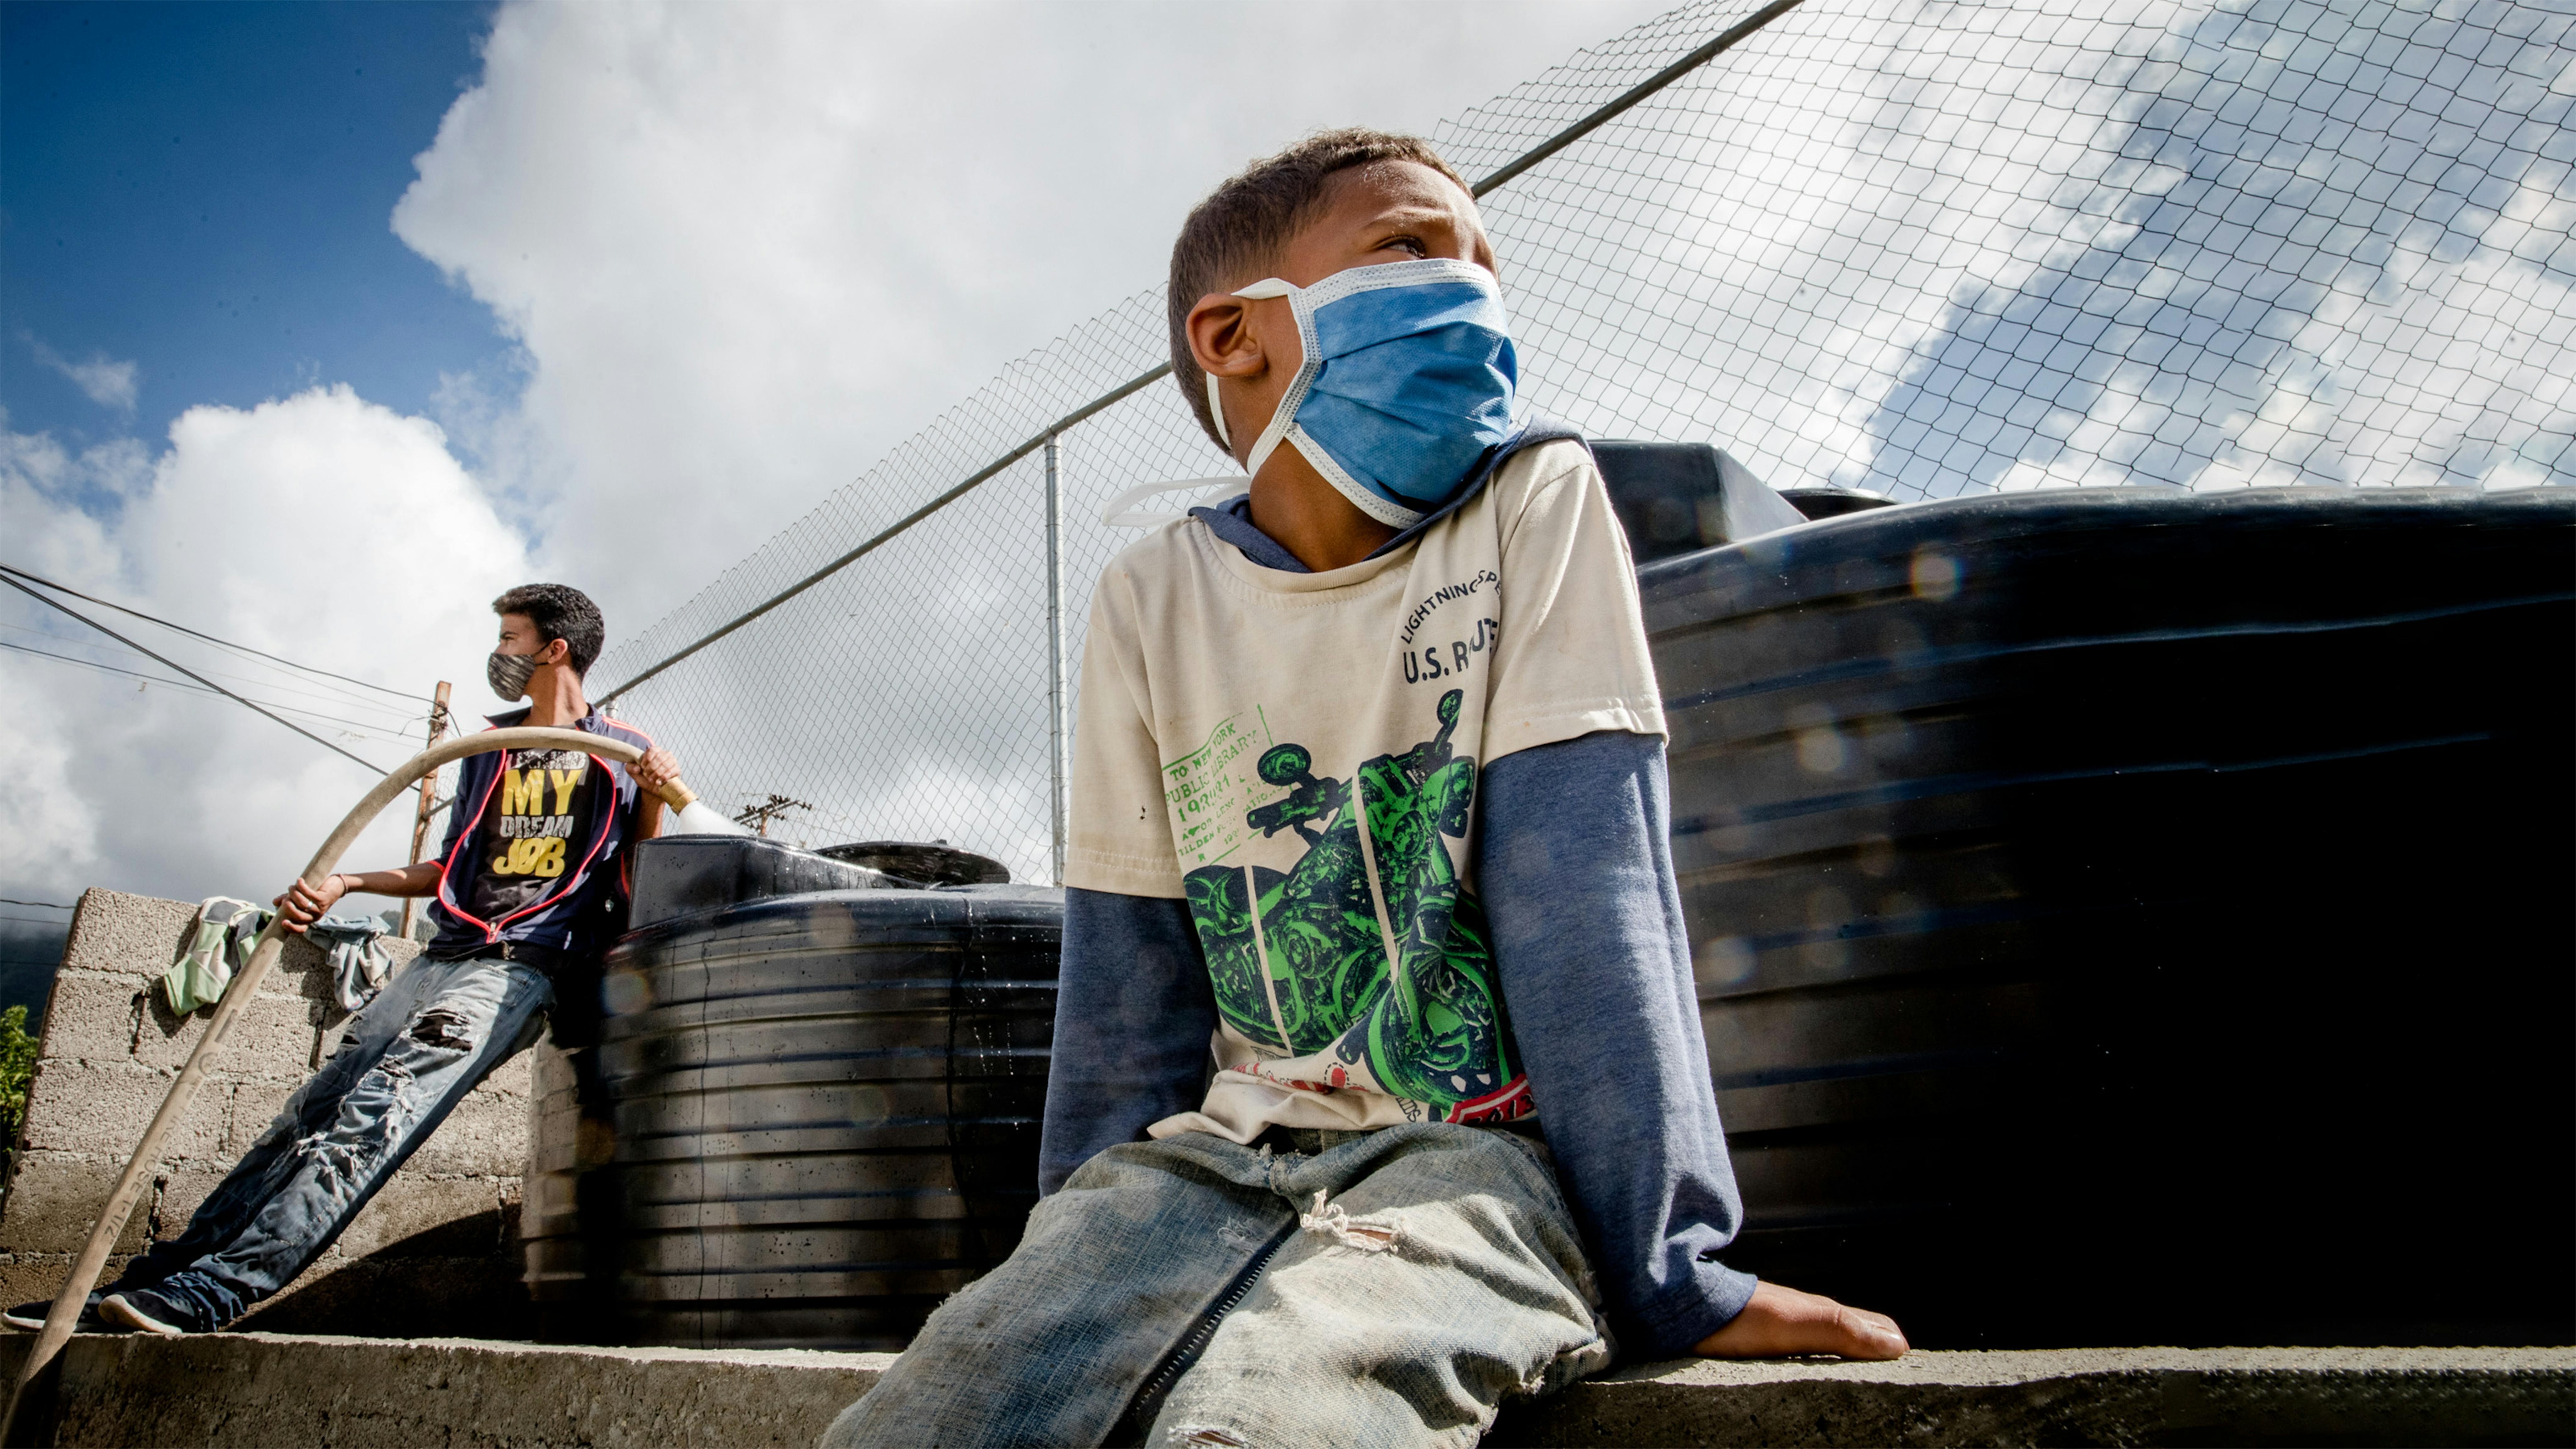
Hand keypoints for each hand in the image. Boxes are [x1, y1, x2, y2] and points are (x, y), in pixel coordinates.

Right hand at [274, 875, 345, 933]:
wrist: (336, 886)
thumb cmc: (316, 893)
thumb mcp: (301, 898)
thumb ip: (288, 900)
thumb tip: (275, 902)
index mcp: (309, 919)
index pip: (301, 929)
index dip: (291, 928)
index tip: (283, 922)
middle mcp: (315, 916)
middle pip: (298, 916)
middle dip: (288, 906)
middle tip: (286, 898)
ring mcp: (319, 908)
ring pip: (302, 904)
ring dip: (293, 893)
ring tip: (292, 887)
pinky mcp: (323, 899)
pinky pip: (308, 893)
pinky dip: (301, 886)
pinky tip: (299, 881)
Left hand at [629, 746, 680, 796]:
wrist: (654, 788)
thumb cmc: (644, 778)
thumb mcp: (634, 773)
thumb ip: (630, 768)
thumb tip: (637, 768)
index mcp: (655, 751)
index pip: (652, 751)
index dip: (646, 760)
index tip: (642, 768)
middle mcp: (665, 753)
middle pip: (659, 758)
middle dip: (651, 769)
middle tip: (647, 776)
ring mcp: (673, 761)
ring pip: (665, 765)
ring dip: (657, 774)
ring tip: (652, 780)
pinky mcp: (677, 769)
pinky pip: (672, 771)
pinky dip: (664, 777)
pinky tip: (659, 782)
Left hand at [1693, 1281, 1907, 1360]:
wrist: (1687, 1307)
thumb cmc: (1740, 1317)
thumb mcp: (1796, 1325)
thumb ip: (1843, 1330)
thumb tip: (1896, 1345)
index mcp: (1823, 1312)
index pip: (1876, 1327)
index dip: (1895, 1346)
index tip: (1911, 1370)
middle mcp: (1808, 1316)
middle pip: (1856, 1332)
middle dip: (1880, 1348)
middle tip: (1896, 1376)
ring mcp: (1786, 1326)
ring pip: (1831, 1340)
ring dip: (1852, 1356)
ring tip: (1864, 1380)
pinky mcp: (1763, 1337)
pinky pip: (1804, 1350)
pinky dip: (1822, 1361)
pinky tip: (1816, 1375)